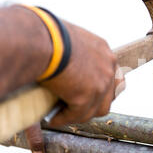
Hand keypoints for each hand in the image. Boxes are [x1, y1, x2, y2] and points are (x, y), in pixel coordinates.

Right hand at [25, 21, 124, 152]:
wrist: (39, 39)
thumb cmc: (43, 34)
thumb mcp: (67, 39)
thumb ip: (72, 52)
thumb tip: (60, 62)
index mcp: (103, 50)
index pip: (113, 76)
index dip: (103, 90)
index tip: (90, 95)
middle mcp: (107, 67)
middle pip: (108, 97)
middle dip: (93, 106)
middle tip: (75, 109)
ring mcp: (100, 83)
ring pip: (94, 111)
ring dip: (78, 115)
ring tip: (62, 116)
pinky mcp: (86, 97)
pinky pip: (77, 115)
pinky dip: (64, 119)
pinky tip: (52, 119)